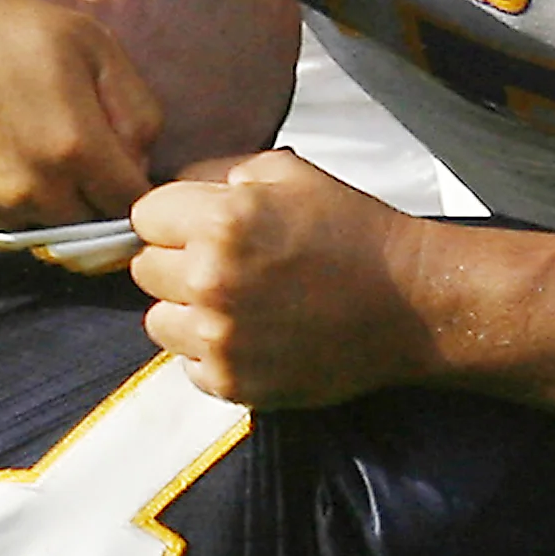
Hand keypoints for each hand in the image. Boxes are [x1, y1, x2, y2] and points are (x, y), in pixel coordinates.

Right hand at [0, 0, 161, 225]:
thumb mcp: (89, 42)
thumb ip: (137, 108)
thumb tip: (143, 164)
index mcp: (74, 148)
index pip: (131, 206)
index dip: (131, 188)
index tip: (117, 168)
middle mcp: (29, 191)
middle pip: (84, 225)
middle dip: (85, 196)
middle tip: (61, 148)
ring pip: (34, 228)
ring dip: (36, 201)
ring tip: (12, 144)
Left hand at [131, 151, 437, 407]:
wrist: (410, 304)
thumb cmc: (353, 231)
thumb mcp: (288, 172)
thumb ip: (218, 172)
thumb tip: (172, 187)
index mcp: (221, 222)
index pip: (144, 216)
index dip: (173, 217)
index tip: (200, 225)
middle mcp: (211, 281)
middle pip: (144, 268)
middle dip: (177, 261)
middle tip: (226, 264)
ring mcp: (220, 338)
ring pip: (157, 321)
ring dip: (186, 311)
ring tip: (236, 302)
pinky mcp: (233, 383)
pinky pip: (186, 365)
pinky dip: (210, 353)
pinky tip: (252, 335)